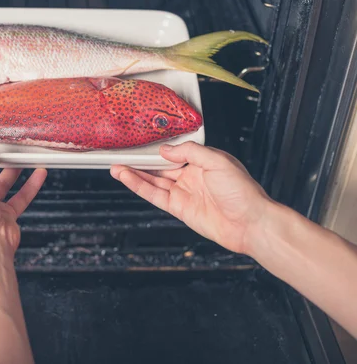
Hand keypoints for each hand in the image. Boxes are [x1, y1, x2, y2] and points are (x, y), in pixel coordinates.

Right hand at [111, 141, 271, 254]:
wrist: (251, 223)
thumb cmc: (243, 191)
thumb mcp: (217, 161)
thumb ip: (189, 152)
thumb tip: (165, 150)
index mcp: (203, 161)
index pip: (174, 152)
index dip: (157, 148)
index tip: (140, 143)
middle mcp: (191, 176)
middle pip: (160, 166)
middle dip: (141, 161)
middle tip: (121, 154)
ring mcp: (184, 193)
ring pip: (153, 180)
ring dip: (134, 173)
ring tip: (116, 166)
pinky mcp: (178, 208)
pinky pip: (154, 195)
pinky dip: (139, 186)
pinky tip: (127, 178)